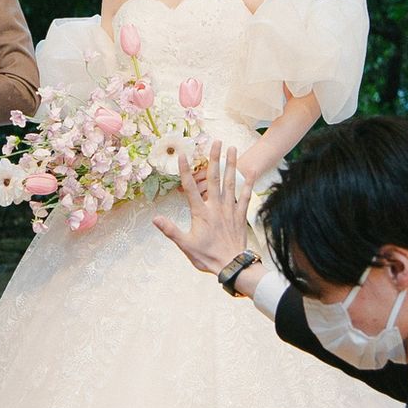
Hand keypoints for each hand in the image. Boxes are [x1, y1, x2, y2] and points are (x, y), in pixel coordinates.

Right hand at [154, 140, 253, 275]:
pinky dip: (248, 183)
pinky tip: (251, 171)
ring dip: (231, 165)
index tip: (182, 155)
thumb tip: (155, 219)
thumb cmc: (207, 256)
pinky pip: (245, 196)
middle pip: (214, 178)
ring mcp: (230, 209)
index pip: (190, 188)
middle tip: (216, 142)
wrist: (232, 265)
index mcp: (201, 212)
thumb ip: (170, 230)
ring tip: (232, 148)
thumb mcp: (185, 245)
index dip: (185, 171)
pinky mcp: (240, 215)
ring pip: (230, 182)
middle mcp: (216, 206)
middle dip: (214, 159)